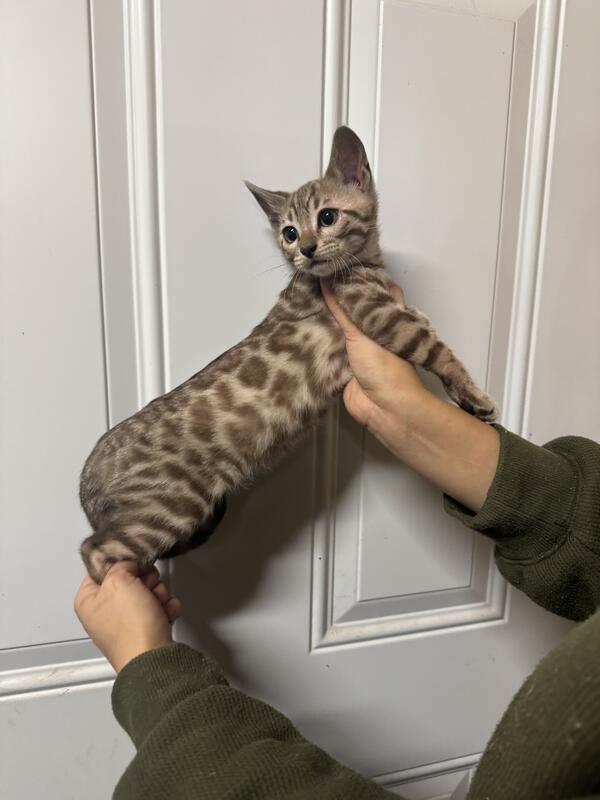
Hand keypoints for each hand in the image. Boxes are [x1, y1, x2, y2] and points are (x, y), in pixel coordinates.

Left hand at [74, 561, 181, 672]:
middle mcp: (104, 611)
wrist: (153, 659)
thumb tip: (130, 565)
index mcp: (88, 600)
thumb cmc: (130, 623)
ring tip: (157, 607)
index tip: (133, 563)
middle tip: (146, 589)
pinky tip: (165, 616)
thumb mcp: (119, 581)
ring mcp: (126, 621)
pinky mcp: (146, 629)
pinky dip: (166, 609)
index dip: (121, 562)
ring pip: (148, 590)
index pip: (102, 568)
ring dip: (159, 594)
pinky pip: (160, 606)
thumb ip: (121, 564)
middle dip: (146, 580)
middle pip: (129, 578)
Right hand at [320, 278, 498, 511]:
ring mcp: (358, 349)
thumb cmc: (383, 365)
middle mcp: (373, 330)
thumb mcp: (362, 331)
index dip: (361, 276)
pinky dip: (316, 341)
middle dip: (335, 297)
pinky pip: (328, 349)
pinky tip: (298, 328)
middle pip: (354, 309)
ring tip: (298, 298)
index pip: (376, 289)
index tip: (339, 263)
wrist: (384, 407)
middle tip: (310, 278)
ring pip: (339, 328)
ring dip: (323, 319)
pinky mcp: (343, 366)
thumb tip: (325, 279)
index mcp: (386, 318)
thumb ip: (343, 308)